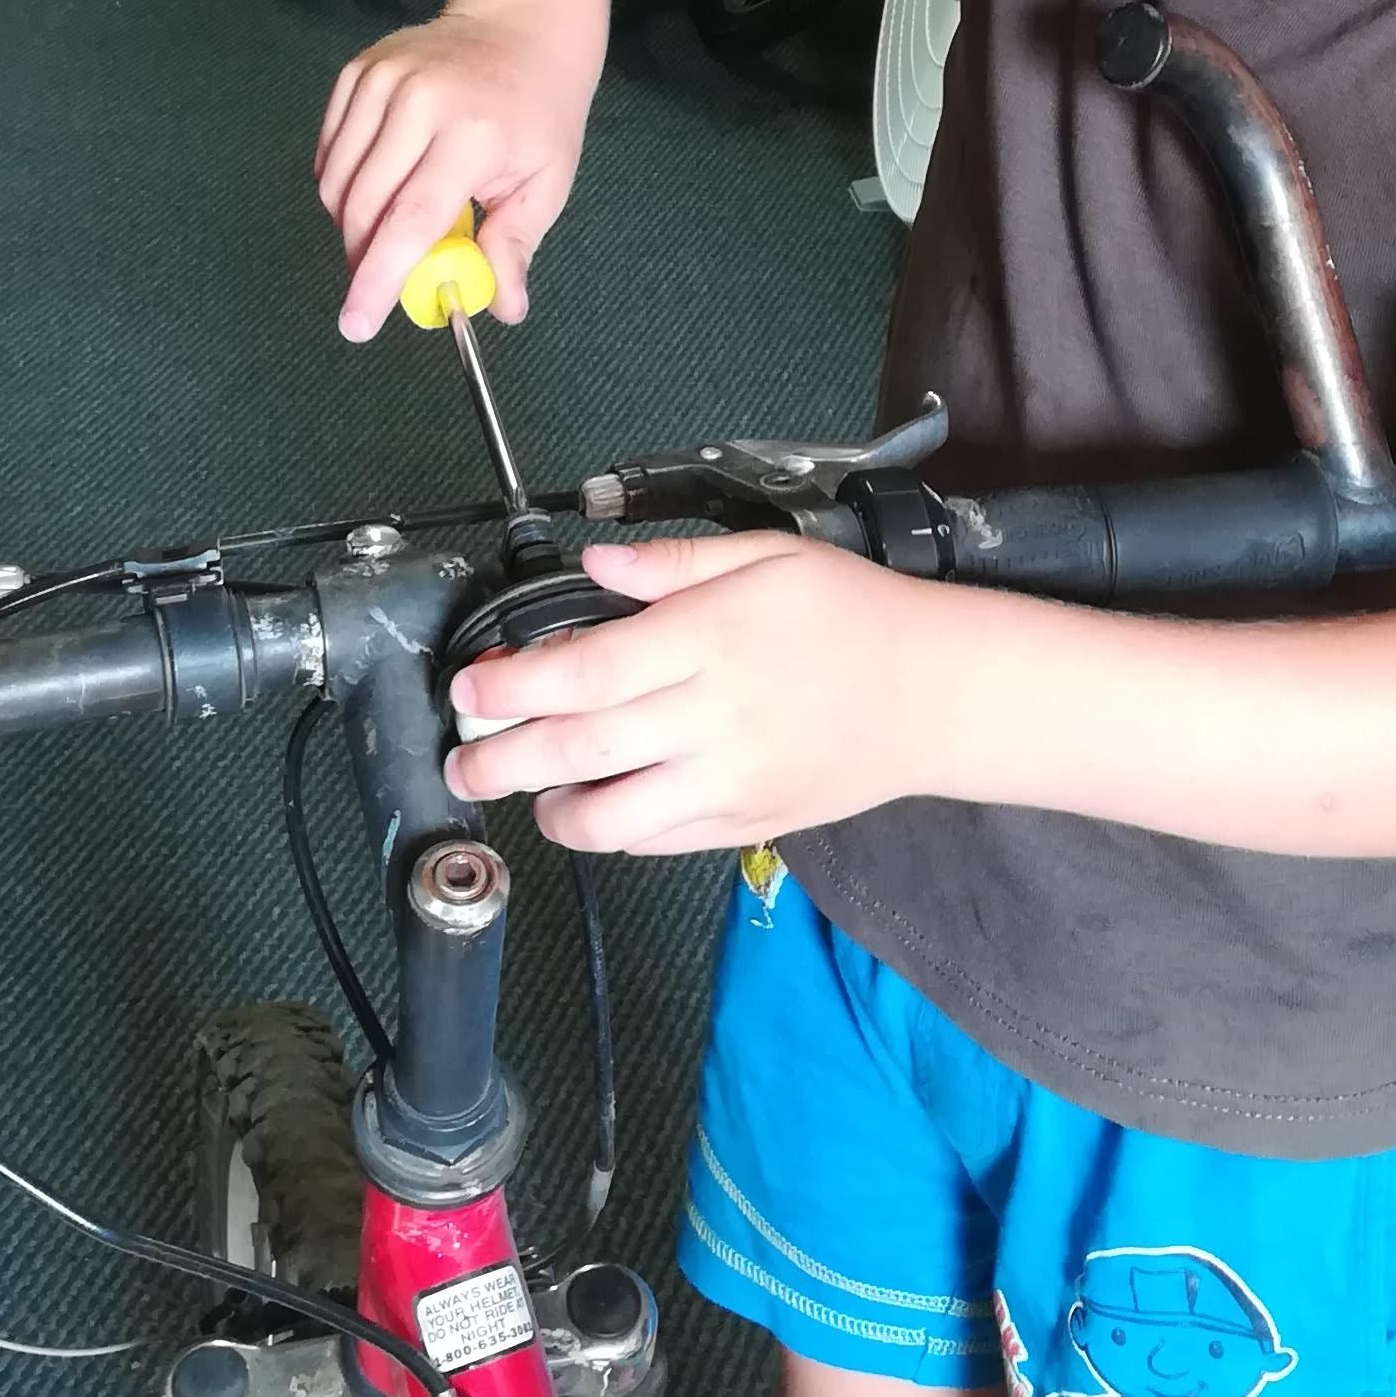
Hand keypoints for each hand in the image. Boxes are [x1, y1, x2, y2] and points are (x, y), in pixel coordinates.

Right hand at [317, 5, 600, 339]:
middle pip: (364, 205)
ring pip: (335, 182)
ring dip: (350, 225)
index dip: (379, 278)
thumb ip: (515, 245)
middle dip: (363, 258)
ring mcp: (379, 79)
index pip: (411, 219)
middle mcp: (417, 101)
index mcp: (471, 133)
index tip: (358, 324)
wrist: (522, 25)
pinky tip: (374, 191)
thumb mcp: (547, 182)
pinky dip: (340, 186)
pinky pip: (328, 151)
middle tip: (382, 282)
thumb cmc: (541, 112)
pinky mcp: (356, 71)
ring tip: (386, 232)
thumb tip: (502, 309)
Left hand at [444, 535, 940, 851]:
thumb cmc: (850, 614)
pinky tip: (590, 807)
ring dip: (551, 808)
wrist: (934, 695)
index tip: (471, 688)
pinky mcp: (745, 824)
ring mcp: (729, 781)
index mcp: (710, 639)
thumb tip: (593, 564)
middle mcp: (712, 717)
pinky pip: (657, 840)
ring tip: (523, 791)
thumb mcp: (767, 556)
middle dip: (503, 758)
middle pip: (580, 748)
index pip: (587, 672)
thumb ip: (672, 562)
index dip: (515, 687)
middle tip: (461, 759)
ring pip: (613, 815)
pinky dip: (611, 830)